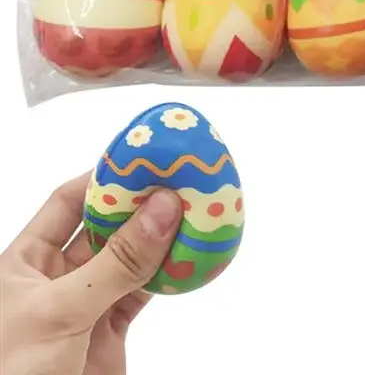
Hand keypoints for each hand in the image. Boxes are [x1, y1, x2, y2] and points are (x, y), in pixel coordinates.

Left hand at [0, 171, 182, 374]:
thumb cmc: (14, 374)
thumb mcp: (61, 311)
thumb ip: (116, 261)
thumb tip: (164, 206)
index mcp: (26, 262)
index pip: (69, 201)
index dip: (107, 178)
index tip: (148, 160)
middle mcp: (56, 276)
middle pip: (106, 225)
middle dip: (143, 205)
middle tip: (182, 181)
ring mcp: (85, 303)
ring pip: (131, 258)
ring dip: (163, 239)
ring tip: (197, 212)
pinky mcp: (109, 331)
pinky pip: (145, 292)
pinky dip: (170, 276)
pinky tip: (192, 257)